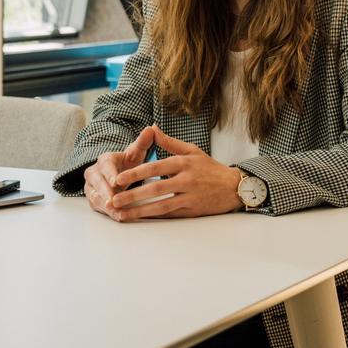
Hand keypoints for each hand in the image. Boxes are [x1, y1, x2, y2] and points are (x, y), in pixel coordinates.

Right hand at [82, 126, 156, 214]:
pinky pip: (98, 206)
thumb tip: (151, 128)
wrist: (119, 171)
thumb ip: (143, 142)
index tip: (116, 181)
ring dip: (105, 205)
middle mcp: (95, 172)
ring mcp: (92, 186)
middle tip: (113, 201)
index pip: (106, 165)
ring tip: (115, 212)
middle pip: (97, 182)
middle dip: (105, 192)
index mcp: (105, 159)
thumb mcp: (136, 152)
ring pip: (95, 196)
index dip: (110, 174)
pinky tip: (117, 217)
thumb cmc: (129, 162)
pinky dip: (107, 212)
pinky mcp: (94, 198)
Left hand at [107, 127, 243, 221]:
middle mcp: (186, 180)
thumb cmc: (210, 168)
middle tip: (113, 200)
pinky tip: (141, 220)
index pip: (155, 167)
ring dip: (140, 211)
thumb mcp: (191, 150)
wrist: (234, 187)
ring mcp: (190, 197)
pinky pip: (170, 215)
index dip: (135, 173)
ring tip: (122, 214)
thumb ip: (169, 142)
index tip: (118, 179)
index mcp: (184, 163)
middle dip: (132, 195)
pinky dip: (155, 218)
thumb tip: (152, 128)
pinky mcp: (193, 210)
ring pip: (161, 206)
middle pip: (155, 189)